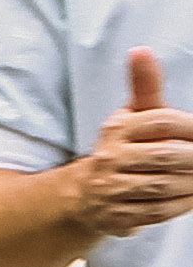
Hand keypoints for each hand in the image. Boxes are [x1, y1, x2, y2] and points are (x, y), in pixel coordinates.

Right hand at [87, 51, 192, 239]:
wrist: (84, 194)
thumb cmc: (123, 147)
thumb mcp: (132, 115)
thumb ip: (144, 85)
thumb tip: (141, 50)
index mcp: (116, 129)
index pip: (163, 121)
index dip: (192, 128)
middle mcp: (109, 158)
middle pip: (166, 156)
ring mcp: (110, 189)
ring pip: (164, 185)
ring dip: (191, 183)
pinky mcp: (116, 216)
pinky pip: (158, 211)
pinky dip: (181, 204)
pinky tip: (189, 196)